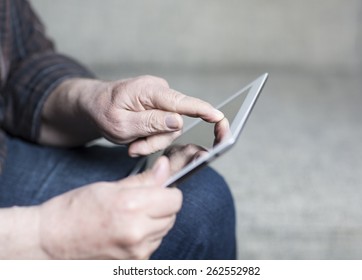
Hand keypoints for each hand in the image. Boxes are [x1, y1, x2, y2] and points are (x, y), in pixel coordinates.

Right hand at [39, 156, 181, 258]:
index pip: (175, 199)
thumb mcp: (110, 187)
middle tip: (140, 202)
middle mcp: (138, 231)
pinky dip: (146, 237)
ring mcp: (137, 251)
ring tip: (129, 218)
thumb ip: (144, 179)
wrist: (50, 241)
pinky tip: (126, 231)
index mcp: (132, 206)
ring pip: (164, 231)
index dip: (168, 192)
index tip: (159, 189)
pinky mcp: (134, 264)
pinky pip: (152, 245)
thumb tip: (165, 167)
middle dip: (162, 206)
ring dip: (155, 222)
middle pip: (172, 215)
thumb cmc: (74, 210)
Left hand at [80, 75, 223, 155]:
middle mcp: (160, 93)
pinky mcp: (160, 110)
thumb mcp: (121, 123)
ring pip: (170, 130)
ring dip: (151, 142)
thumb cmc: (103, 111)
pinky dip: (150, 139)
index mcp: (149, 91)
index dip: (203, 111)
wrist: (94, 105)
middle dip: (157, 140)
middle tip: (134, 148)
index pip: (182, 102)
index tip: (220, 118)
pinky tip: (135, 140)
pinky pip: (164, 129)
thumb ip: (151, 122)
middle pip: (176, 123)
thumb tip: (179, 121)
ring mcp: (161, 101)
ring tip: (131, 144)